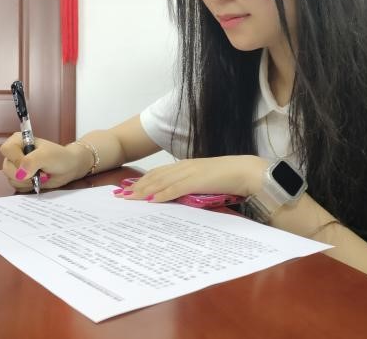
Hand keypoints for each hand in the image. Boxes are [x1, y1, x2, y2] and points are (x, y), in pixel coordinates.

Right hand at [0, 134, 84, 190]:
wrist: (68, 168)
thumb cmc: (59, 157)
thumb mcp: (46, 155)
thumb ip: (31, 161)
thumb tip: (20, 174)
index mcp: (17, 141)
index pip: (6, 150)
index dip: (17, 160)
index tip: (31, 164)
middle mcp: (14, 154)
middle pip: (7, 168)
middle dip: (25, 174)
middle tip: (41, 172)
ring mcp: (16, 167)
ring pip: (11, 180)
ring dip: (28, 181)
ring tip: (41, 176)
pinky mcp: (20, 179)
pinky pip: (17, 187)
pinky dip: (29, 187)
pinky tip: (38, 181)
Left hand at [118, 155, 268, 201]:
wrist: (247, 172)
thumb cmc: (229, 177)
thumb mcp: (205, 181)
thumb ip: (191, 186)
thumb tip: (179, 197)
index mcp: (186, 166)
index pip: (158, 173)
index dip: (142, 181)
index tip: (128, 188)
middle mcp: (184, 167)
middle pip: (154, 177)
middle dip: (136, 187)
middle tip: (120, 196)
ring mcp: (189, 173)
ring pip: (160, 182)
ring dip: (143, 191)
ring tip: (129, 199)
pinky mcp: (196, 181)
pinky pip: (175, 189)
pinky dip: (162, 194)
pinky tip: (151, 200)